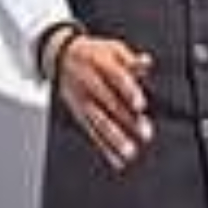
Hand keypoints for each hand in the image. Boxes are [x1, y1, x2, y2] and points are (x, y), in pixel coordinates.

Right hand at [54, 33, 155, 170]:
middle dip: (127, 119)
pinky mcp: (78, 113)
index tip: (140, 105)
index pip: (115, 76)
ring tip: (130, 151)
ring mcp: (82, 99)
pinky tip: (117, 159)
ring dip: (114, 138)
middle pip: (108, 102)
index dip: (128, 90)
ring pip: (97, 121)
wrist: (60, 56)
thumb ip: (130, 58)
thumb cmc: (93, 53)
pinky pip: (90, 132)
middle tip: (145, 132)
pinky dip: (104, 148)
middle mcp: (88, 82)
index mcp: (99, 62)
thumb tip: (146, 63)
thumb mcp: (112, 48)